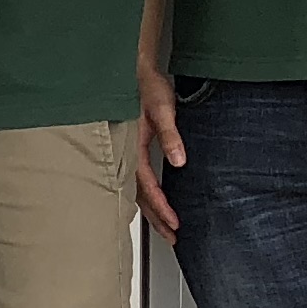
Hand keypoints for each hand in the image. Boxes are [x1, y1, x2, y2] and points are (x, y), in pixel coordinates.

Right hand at [133, 63, 185, 232]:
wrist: (132, 70)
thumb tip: (179, 160)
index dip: (162, 207)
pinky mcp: (131, 150)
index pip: (148, 186)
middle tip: (172, 237)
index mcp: (133, 147)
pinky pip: (136, 180)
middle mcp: (127, 154)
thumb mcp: (162, 108)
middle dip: (156, 219)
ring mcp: (127, 154)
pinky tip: (153, 202)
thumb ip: (170, 135)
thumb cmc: (146, 86)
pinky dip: (146, 196)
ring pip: (137, 190)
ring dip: (151, 210)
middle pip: (140, 196)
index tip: (175, 223)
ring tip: (165, 228)